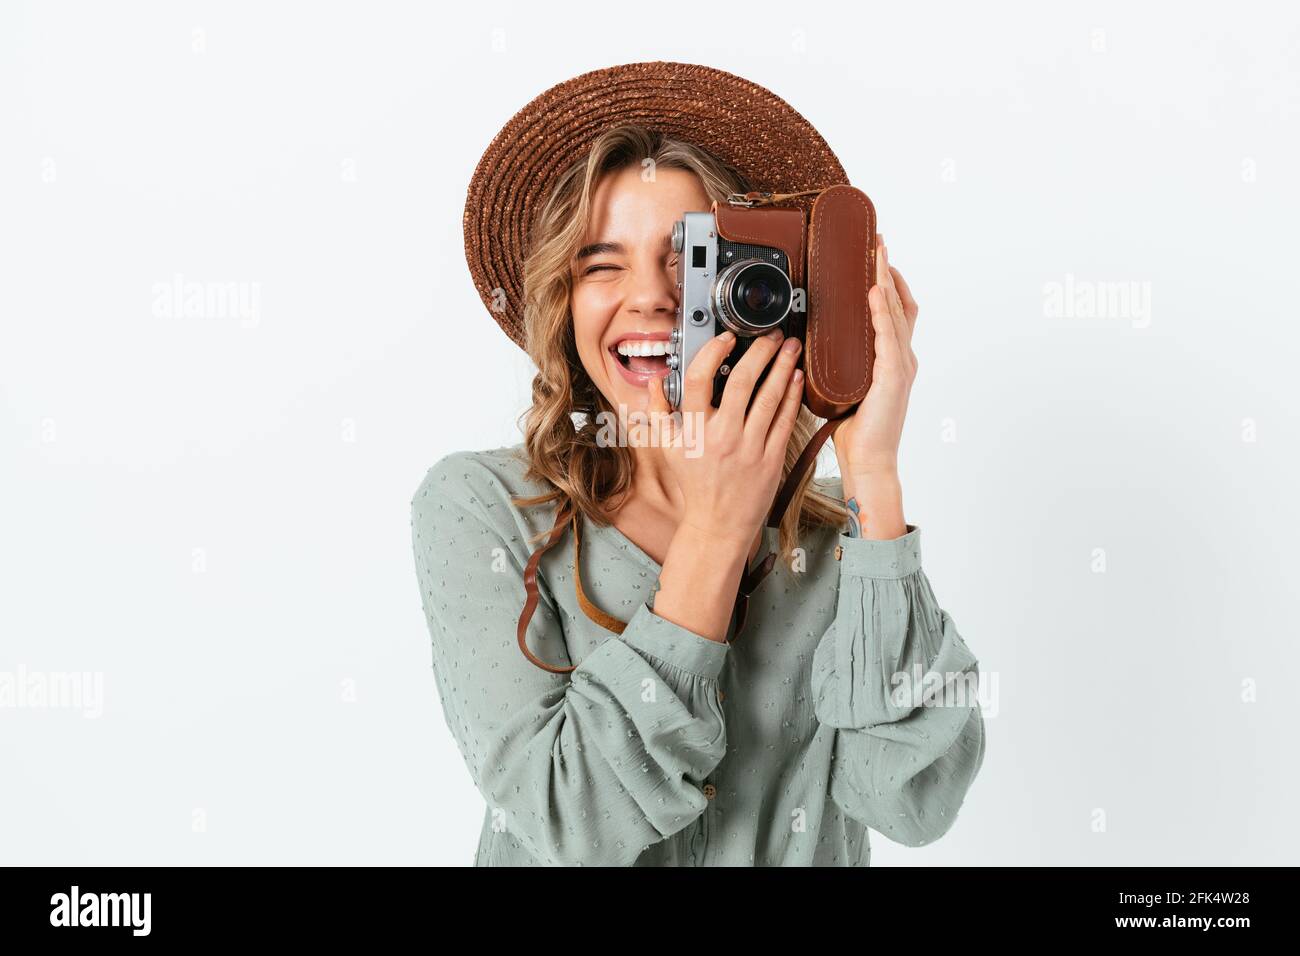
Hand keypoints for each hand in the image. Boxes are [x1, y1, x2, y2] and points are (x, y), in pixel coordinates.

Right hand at [647, 325, 804, 553]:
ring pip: (769, 398)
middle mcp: (722, 436)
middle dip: (760, 352)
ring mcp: (749, 448)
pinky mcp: (771, 459)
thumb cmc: (694, 485)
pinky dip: (792, 397)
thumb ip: (658, 413)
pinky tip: (796, 379)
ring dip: (782, 368)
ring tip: (790, 347)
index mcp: (694, 431)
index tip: (726, 338)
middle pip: (741, 382)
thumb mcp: (668, 450)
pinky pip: (784, 421)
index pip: (698, 380)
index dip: (713, 353)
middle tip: (770, 335)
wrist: (718, 524)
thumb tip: (654, 383)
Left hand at [832, 235, 918, 481]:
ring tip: (876, 254)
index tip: (874, 259)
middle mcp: (901, 358)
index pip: (893, 312)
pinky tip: (872, 290)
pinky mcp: (892, 375)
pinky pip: (887, 334)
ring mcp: (900, 365)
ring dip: (885, 279)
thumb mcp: (842, 389)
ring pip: (894, 311)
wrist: (869, 462)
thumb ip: (837, 366)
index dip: (886, 283)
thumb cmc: (855, 433)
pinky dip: (880, 310)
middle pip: (898, 303)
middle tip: (878, 242)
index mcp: (891, 362)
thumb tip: (811, 350)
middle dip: (888, 270)